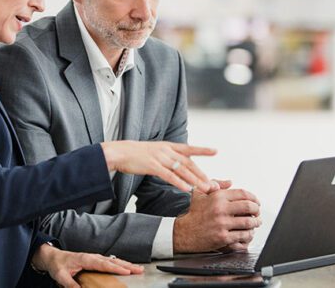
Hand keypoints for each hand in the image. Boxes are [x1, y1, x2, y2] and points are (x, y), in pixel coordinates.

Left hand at [32, 245, 142, 287]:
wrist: (54, 257)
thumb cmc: (58, 265)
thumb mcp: (61, 276)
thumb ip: (70, 284)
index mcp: (85, 259)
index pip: (103, 264)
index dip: (116, 268)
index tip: (127, 271)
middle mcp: (92, 257)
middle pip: (112, 260)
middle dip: (127, 265)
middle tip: (139, 269)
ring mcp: (95, 258)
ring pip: (113, 260)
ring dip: (126, 264)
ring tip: (137, 268)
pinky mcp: (95, 260)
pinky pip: (110, 262)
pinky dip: (120, 264)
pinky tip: (126, 267)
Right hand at [101, 141, 215, 192]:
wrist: (119, 152)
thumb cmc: (135, 154)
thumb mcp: (153, 151)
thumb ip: (165, 156)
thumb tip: (175, 163)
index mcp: (167, 146)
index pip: (188, 148)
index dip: (202, 150)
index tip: (215, 151)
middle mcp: (166, 151)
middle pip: (188, 163)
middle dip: (202, 174)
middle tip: (213, 183)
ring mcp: (160, 157)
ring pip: (182, 170)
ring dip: (195, 180)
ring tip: (205, 188)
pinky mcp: (152, 165)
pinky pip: (169, 175)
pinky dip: (179, 182)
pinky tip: (187, 189)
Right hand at [173, 187, 261, 252]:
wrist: (184, 232)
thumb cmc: (193, 212)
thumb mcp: (200, 193)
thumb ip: (214, 183)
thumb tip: (230, 182)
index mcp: (217, 196)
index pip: (243, 194)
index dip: (253, 197)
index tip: (256, 202)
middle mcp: (220, 209)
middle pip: (249, 207)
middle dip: (257, 210)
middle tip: (258, 212)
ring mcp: (222, 224)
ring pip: (248, 222)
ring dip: (256, 222)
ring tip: (256, 222)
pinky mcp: (223, 237)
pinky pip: (243, 235)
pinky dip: (249, 234)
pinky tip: (248, 233)